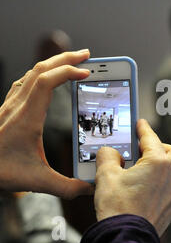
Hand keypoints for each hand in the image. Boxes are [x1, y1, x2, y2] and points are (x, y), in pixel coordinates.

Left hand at [0, 50, 93, 198]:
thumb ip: (67, 186)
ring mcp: (10, 105)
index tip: (88, 72)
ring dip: (53, 63)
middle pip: (40, 69)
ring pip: (31, 73)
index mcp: (26, 119)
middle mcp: (16, 107)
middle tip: (87, 55)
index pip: (46, 82)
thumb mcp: (36, 182)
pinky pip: (25, 82)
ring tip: (72, 61)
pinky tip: (48, 78)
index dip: (68, 72)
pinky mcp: (7, 109)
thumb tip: (91, 188)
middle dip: (66, 58)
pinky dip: (41, 73)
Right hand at [94, 119, 170, 236]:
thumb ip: (108, 156)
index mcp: (159, 163)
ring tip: (143, 168)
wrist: (125, 238)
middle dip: (161, 147)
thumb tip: (109, 152)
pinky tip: (146, 186)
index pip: (151, 138)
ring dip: (163, 165)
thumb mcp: (106, 176)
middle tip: (145, 148)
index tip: (140, 124)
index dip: (143, 129)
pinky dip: (162, 181)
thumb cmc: (118, 209)